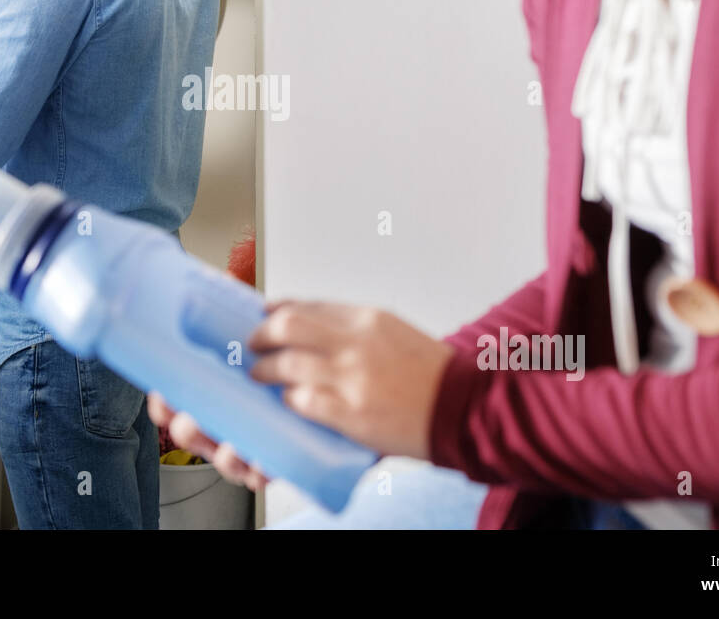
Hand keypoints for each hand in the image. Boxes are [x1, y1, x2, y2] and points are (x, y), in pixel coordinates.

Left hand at [148, 300, 457, 490]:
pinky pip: (302, 401)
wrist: (466, 408)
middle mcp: (355, 342)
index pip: (308, 306)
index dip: (277, 311)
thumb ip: (353, 328)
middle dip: (261, 335)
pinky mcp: (350, 413)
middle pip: (287, 326)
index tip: (263, 316)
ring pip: (287, 364)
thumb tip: (311, 327)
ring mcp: (351, 377)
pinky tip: (288, 401)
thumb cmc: (433, 374)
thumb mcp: (393, 333)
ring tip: (259, 376)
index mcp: (367, 317)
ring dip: (265, 370)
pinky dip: (289, 400)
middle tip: (253, 345)